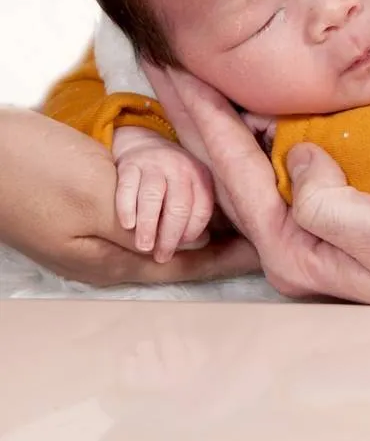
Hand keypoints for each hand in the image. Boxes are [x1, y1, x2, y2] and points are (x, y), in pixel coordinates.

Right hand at [0, 108, 258, 285]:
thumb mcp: (91, 201)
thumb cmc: (31, 174)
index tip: (267, 251)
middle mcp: (109, 253)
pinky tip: (186, 190)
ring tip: (236, 208)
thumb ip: (143, 227)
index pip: (186, 266)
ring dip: (198, 222)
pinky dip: (173, 203)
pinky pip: (146, 210)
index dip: (228, 258)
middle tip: (263, 226)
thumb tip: (188, 244)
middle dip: (220, 242)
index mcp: (112, 261)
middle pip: (178, 253)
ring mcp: (97, 231)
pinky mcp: (90, 206)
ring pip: (163, 231)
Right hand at [113, 127, 212, 261]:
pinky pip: (128, 187)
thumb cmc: (170, 180)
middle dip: (169, 236)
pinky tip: (127, 225)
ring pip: (152, 196)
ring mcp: (155, 162)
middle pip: (178, 206)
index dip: (192, 232)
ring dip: (148, 225)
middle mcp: (180, 167)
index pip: (201, 209)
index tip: (181, 247)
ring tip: (144, 246)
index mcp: (200, 176)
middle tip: (161, 256)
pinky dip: (126, 207)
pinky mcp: (130, 163)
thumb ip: (194, 214)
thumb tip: (202, 242)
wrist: (143, 145)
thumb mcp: (190, 189)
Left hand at [145, 68, 369, 307]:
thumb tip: (294, 158)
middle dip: (192, 109)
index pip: (232, 172)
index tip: (171, 69)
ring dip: (221, 110)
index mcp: (294, 246)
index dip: (199, 117)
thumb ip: (329, 207)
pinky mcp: (336, 191)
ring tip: (192, 70)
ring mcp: (314, 211)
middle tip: (161, 59)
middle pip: (227, 162)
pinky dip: (261, 118)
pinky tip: (250, 96)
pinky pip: (284, 150)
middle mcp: (294, 230)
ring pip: (251, 154)